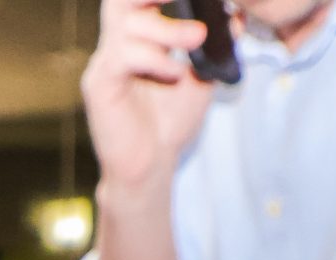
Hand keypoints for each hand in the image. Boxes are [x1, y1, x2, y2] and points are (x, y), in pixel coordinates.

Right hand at [83, 0, 212, 198]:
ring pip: (128, 24)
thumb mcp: (201, 78)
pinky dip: (153, 60)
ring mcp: (105, 63)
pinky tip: (174, 74)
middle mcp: (116, 44)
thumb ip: (215, 47)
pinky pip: (123, 57)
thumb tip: (236, 14)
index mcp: (137, 37)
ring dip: (168, 29)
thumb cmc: (168, 124)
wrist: (149, 168)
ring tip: (197, 38)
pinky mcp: (99, 86)